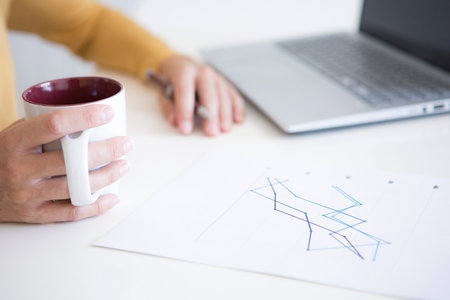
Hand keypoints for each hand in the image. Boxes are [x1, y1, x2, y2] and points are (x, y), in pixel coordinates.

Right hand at [0, 105, 132, 222]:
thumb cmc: (0, 156)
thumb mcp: (11, 134)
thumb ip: (41, 127)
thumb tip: (84, 117)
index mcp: (14, 142)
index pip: (54, 125)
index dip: (85, 117)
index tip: (108, 113)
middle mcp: (20, 169)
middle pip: (73, 160)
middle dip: (107, 151)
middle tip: (126, 144)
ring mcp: (27, 194)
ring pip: (76, 187)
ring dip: (107, 177)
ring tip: (123, 166)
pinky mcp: (34, 214)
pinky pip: (70, 213)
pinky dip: (95, 206)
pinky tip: (112, 197)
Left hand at [158, 56, 245, 135]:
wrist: (181, 67)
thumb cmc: (172, 83)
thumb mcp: (163, 93)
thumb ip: (169, 107)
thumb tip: (175, 121)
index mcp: (184, 71)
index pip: (185, 91)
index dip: (185, 111)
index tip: (185, 129)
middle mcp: (203, 72)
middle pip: (209, 94)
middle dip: (211, 115)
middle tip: (211, 132)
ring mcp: (217, 78)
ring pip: (224, 96)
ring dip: (225, 114)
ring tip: (224, 129)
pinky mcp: (226, 85)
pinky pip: (234, 96)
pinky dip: (237, 108)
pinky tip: (237, 120)